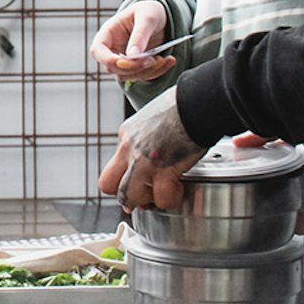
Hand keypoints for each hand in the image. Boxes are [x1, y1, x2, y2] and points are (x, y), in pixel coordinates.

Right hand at [90, 3, 175, 81]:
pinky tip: (169, 61)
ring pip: (127, 76)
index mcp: (107, 33)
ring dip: (146, 72)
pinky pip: (142, 76)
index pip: (97, 51)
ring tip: (164, 59)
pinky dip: (157, 72)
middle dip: (133, 68)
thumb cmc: (148, 11)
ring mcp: (122, 60)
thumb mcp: (146, 17)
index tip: (129, 62)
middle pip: (113, 68)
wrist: (160, 16)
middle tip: (153, 59)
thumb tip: (132, 56)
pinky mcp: (135, 67)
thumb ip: (139, 36)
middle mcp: (111, 49)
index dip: (110, 60)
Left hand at [96, 91, 209, 210]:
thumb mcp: (152, 116)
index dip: (125, 179)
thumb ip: (148, 134)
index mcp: (126, 135)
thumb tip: (158, 143)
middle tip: (142, 198)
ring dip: (145, 201)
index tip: (137, 183)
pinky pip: (161, 197)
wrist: (196, 102)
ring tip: (161, 196)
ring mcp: (143, 161)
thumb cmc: (183, 105)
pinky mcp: (163, 169)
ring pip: (128, 196)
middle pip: (108, 185)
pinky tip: (179, 190)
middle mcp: (128, 149)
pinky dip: (170, 199)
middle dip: (125, 196)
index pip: (113, 166)